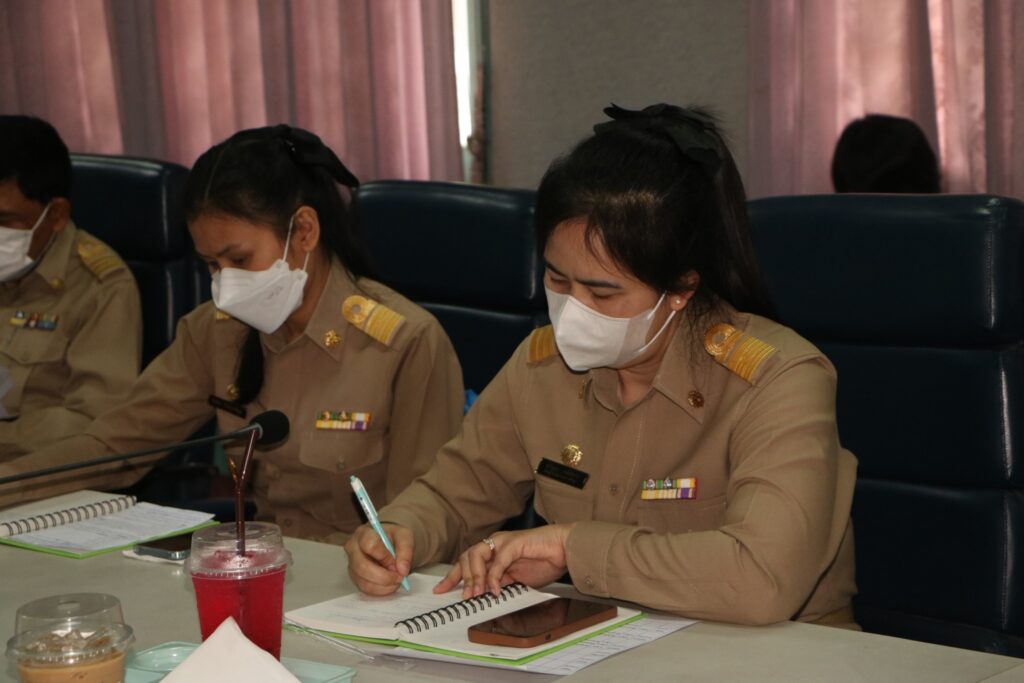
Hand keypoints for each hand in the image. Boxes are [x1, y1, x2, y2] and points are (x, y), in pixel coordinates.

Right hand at [343, 523, 413, 595]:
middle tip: (399, 577)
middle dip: (384, 576)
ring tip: (397, 580)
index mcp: (363, 533)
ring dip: (384, 585)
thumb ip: (405, 549)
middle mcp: (353, 549)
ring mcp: (352, 565)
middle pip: (363, 567)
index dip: (384, 557)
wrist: (388, 543)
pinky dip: (381, 590)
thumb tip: (402, 570)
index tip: (396, 562)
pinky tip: (390, 584)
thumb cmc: (393, 537)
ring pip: (364, 581)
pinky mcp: (355, 577)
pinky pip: (366, 589)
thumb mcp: (404, 536)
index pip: (370, 545)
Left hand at [434, 524, 574, 598]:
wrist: (563, 549)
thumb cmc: (543, 561)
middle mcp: (495, 543)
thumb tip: (484, 596)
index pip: (466, 562)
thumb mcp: (516, 579)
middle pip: (466, 557)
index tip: (440, 591)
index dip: (452, 577)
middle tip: (465, 598)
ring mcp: (503, 541)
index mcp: (493, 551)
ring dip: (474, 576)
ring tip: (476, 594)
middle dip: (462, 578)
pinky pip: (498, 560)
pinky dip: (494, 576)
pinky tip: (495, 589)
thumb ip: (500, 583)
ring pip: (476, 554)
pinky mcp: (514, 543)